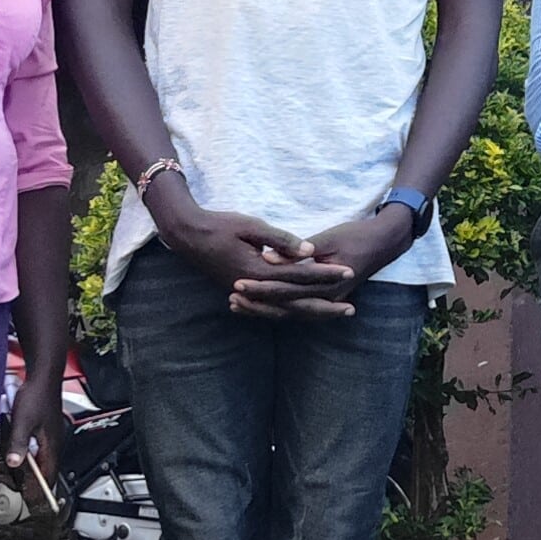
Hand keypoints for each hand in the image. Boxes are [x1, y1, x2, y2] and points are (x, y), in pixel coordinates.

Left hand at [5, 373, 65, 506]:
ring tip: (19, 471)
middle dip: (34, 480)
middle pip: (45, 468)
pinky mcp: (45, 428)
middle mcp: (54, 442)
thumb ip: (18, 444)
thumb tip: (15, 463)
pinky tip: (19, 449)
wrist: (42, 377)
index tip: (33, 500)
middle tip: (22, 490)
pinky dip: (29, 453)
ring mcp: (50, 435)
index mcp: (52, 444)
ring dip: (30, 465)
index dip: (41, 489)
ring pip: (41, 457)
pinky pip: (38, 447)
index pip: (49, 475)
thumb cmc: (37, 396)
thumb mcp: (22, 423)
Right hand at [148, 186, 334, 298]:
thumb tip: (309, 251)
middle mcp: (256, 288)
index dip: (326, 273)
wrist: (188, 235)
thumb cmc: (220, 226)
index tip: (349, 270)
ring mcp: (248, 294)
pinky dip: (291, 311)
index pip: (301, 275)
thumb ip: (281, 240)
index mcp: (260, 271)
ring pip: (285, 310)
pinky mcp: (245, 293)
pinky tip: (305, 311)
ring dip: (311, 313)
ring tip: (335, 313)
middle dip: (326, 306)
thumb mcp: (251, 226)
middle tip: (352, 308)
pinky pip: (273, 308)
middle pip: (297, 303)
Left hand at [230, 210, 417, 319]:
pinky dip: (277, 307)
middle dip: (257, 304)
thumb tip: (268, 258)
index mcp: (325, 285)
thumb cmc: (356, 236)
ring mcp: (326, 301)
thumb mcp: (328, 238)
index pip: (286, 291)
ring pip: (289, 313)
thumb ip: (297, 251)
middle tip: (232, 300)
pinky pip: (297, 308)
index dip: (260, 288)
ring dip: (264, 310)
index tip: (237, 284)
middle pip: (284, 308)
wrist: (384, 242)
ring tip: (237, 306)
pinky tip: (260, 304)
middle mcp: (325, 299)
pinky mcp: (324, 297)